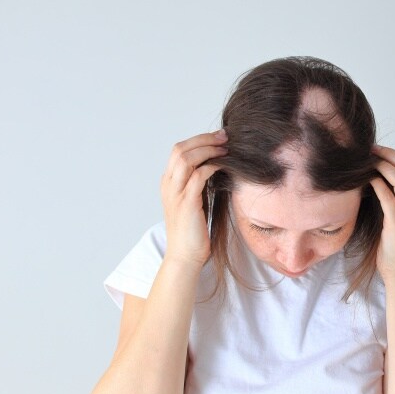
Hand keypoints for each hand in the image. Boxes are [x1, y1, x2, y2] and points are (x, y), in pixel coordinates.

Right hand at [160, 129, 228, 265]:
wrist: (185, 257)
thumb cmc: (194, 230)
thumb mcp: (195, 200)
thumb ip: (199, 183)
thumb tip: (216, 164)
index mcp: (168, 182)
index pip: (179, 149)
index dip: (199, 139)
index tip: (219, 137)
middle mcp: (168, 185)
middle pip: (180, 149)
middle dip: (204, 139)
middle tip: (225, 136)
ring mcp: (175, 193)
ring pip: (186, 158)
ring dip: (208, 149)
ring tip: (226, 148)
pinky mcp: (186, 203)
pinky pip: (198, 176)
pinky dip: (211, 166)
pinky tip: (224, 165)